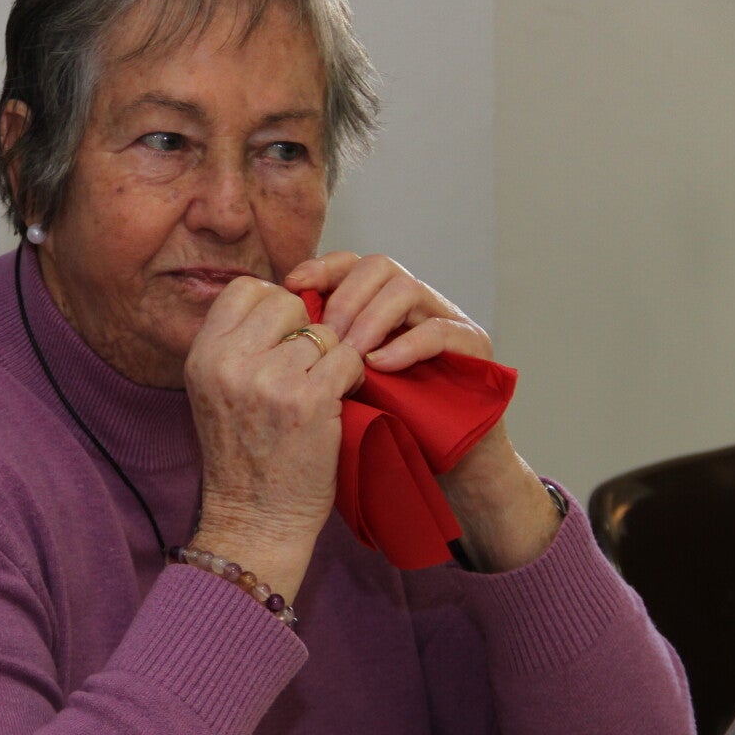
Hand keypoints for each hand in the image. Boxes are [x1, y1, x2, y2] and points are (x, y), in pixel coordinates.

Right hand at [183, 277, 365, 601]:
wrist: (254, 520)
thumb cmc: (241, 458)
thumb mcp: (215, 393)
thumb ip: (236, 347)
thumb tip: (279, 299)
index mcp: (204, 355)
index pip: (245, 289)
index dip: (273, 306)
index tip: (284, 337)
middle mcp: (231, 362)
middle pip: (287, 302)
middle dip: (307, 326)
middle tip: (308, 364)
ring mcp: (271, 379)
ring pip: (323, 331)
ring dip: (333, 355)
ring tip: (325, 386)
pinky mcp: (310, 400)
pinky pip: (347, 357)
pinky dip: (353, 374)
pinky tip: (342, 396)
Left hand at [284, 252, 562, 569]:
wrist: (440, 470)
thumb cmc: (381, 432)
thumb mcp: (336, 389)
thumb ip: (313, 356)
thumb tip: (260, 334)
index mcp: (380, 307)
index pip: (350, 265)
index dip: (321, 268)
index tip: (291, 286)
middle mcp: (415, 305)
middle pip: (376, 266)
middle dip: (344, 295)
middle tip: (322, 331)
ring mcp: (447, 320)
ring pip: (406, 288)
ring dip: (371, 317)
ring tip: (350, 352)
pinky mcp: (474, 346)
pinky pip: (438, 329)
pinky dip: (406, 344)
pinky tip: (380, 366)